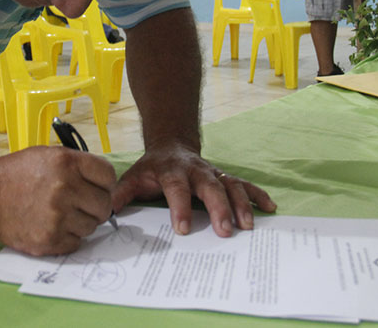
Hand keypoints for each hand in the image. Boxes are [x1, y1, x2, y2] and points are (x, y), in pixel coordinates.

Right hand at [0, 146, 115, 255]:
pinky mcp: (49, 239)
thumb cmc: (15, 174)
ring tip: (61, 214)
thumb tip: (104, 184)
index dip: (104, 182)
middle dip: (96, 205)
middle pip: (104, 204)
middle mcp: (65, 189)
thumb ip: (77, 165)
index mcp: (66, 163)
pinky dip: (69, 237)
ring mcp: (58, 217)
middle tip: (82, 204)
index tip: (97, 187)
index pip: (108, 176)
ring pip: (92, 226)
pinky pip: (77, 242)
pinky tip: (53, 226)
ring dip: (81, 222)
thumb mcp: (47, 155)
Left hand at [111, 143, 275, 237]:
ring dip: (241, 204)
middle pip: (210, 187)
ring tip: (248, 226)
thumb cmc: (152, 169)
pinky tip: (270, 208)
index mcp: (172, 172)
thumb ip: (121, 194)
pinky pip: (245, 184)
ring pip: (231, 185)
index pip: (176, 189)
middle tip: (225, 231)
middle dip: (218, 208)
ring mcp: (213, 173)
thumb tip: (106, 212)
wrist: (171, 146)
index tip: (182, 229)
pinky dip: (258, 195)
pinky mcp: (225, 177)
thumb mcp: (133, 177)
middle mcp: (196, 171)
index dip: (179, 207)